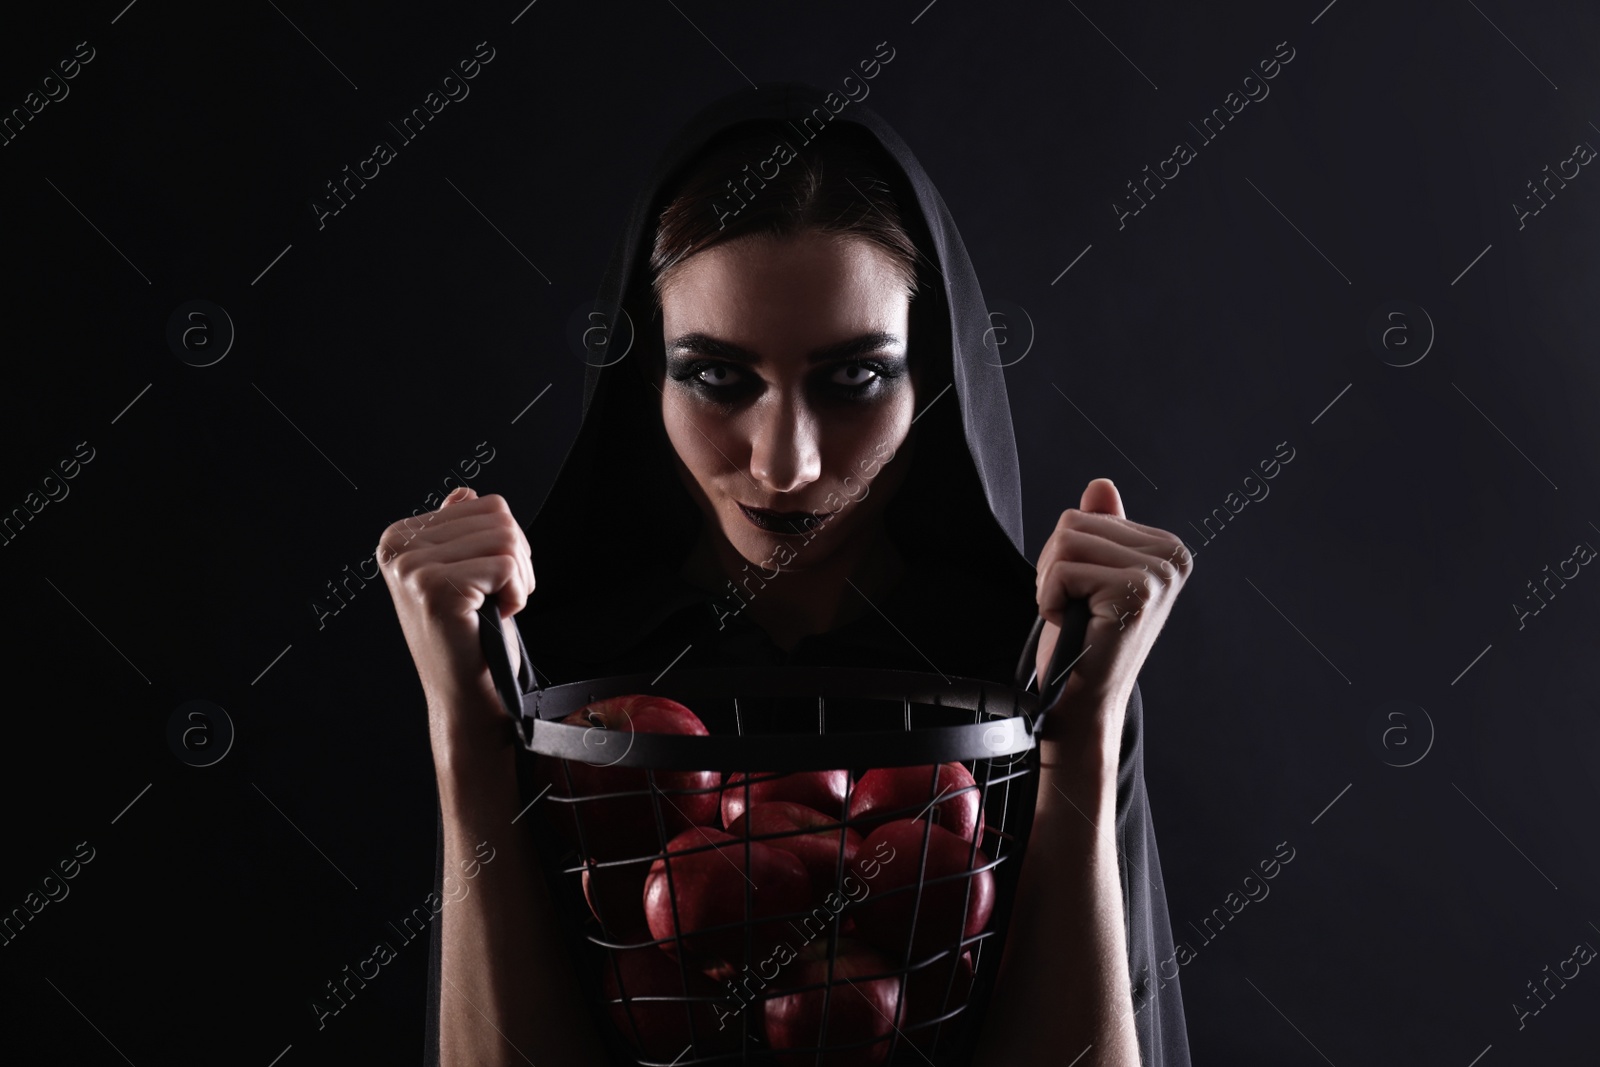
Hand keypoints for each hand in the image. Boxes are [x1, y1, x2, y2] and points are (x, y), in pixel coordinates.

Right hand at [376, 486, 533, 761]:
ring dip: (518, 579)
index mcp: (400, 538)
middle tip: (496, 599)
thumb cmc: (470, 639)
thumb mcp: (462, 573)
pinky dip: (515, 595)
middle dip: (517, 560)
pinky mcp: (435, 588)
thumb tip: (463, 492)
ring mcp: (412, 568)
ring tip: (493, 608)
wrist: (466, 696)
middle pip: (499, 516)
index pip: (485, 504)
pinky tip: (493, 617)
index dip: (506, 545)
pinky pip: (507, 566)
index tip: (487, 583)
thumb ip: (458, 532)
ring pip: (507, 539)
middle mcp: (398, 547)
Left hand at [1033, 478, 1192, 765]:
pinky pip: (1062, 570)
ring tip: (1076, 614)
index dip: (1066, 555)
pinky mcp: (1135, 590)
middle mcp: (1172, 556)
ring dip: (1052, 583)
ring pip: (1065, 541)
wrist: (1084, 698)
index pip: (1087, 514)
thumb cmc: (1084, 641)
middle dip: (1056, 567)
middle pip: (1074, 522)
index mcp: (1165, 548)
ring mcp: (1158, 573)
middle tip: (1076, 607)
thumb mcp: (1089, 574)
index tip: (1085, 593)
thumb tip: (1101, 485)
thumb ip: (1101, 528)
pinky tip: (1075, 625)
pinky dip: (1051, 599)